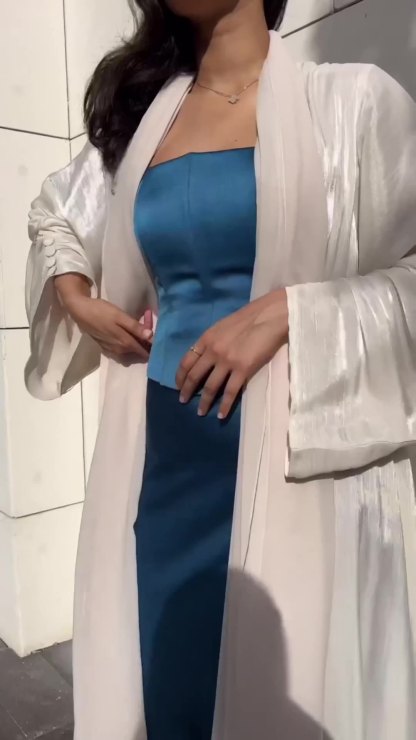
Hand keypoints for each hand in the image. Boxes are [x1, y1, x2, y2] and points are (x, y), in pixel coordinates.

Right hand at [54, 273, 152, 359]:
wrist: (81, 312)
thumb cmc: (102, 311)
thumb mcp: (120, 316)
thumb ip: (135, 328)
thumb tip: (151, 337)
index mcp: (126, 344)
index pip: (145, 351)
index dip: (153, 347)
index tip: (160, 339)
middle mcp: (120, 351)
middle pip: (139, 353)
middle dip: (146, 345)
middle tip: (150, 332)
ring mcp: (113, 351)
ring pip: (131, 353)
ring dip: (137, 345)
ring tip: (140, 332)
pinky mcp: (107, 349)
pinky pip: (122, 352)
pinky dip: (128, 346)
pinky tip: (127, 336)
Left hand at [176, 289, 287, 418]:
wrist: (269, 316)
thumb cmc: (249, 318)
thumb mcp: (223, 327)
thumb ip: (213, 341)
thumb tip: (207, 355)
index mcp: (206, 338)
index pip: (186, 361)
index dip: (180, 376)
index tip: (178, 386)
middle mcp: (213, 351)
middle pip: (194, 376)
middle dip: (187, 391)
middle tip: (183, 401)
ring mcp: (226, 361)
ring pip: (210, 387)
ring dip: (204, 402)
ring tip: (201, 412)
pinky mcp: (242, 369)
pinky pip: (230, 392)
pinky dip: (225, 406)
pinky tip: (221, 415)